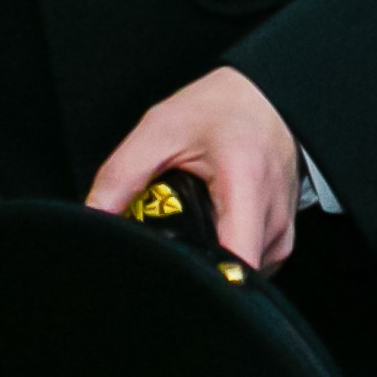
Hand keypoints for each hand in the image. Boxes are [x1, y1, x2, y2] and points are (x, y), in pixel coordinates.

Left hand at [89, 67, 302, 269]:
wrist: (264, 94)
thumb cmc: (220, 107)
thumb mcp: (160, 130)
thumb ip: (121, 176)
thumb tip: (92, 218)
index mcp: (245, 184)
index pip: (235, 263)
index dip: (201, 281)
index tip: (171, 275)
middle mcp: (272, 213)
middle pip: (232, 275)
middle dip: (196, 270)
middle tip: (170, 240)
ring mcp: (282, 227)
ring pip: (243, 274)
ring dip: (213, 261)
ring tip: (193, 227)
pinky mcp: (284, 234)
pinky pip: (255, 263)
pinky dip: (228, 253)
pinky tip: (212, 230)